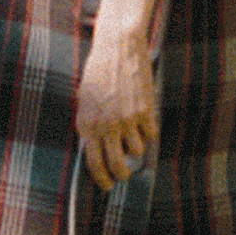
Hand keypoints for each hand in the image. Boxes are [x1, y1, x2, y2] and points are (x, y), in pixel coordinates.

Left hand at [76, 21, 158, 191]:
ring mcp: (126, 120)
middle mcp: (106, 126)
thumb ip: (90, 127)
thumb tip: (96, 153)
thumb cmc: (98, 73)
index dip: (102, 179)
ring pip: (137, 151)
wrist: (117, 49)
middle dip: (122, 175)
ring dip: (136, 147)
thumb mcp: (85, 102)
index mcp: (87, 124)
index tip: (107, 185)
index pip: (94, 164)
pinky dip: (148, 130)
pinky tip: (142, 118)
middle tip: (124, 174)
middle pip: (117, 165)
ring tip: (131, 132)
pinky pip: (150, 134)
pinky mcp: (145, 111)